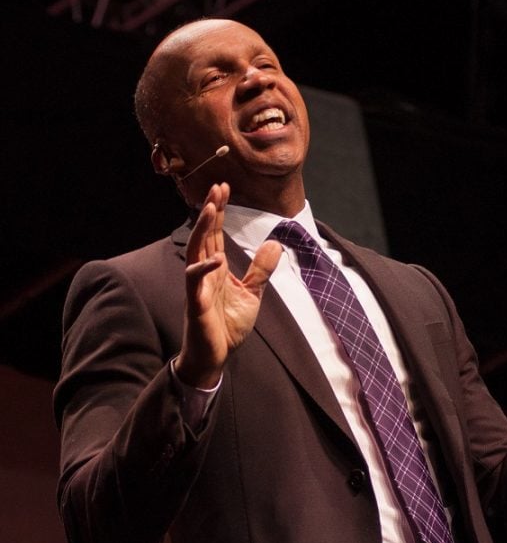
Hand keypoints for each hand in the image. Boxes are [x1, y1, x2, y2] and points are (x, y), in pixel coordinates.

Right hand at [174, 183, 281, 386]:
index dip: (220, 211)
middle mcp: (204, 272)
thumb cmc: (228, 326)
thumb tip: (275, 243)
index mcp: (216, 268)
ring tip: (211, 208)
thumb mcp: (252, 293)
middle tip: (217, 186)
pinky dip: (203, 269)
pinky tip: (215, 258)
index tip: (224, 188)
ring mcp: (198, 286)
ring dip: (202, 230)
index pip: (216, 234)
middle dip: (211, 210)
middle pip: (205, 235)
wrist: (215, 355)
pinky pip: (195, 282)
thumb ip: (261, 269)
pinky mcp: (196, 304)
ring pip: (196, 251)